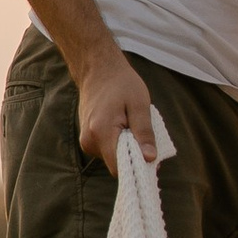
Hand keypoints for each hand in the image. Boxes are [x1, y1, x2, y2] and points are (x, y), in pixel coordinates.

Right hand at [74, 38, 158, 172]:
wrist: (98, 69)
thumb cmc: (121, 83)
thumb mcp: (139, 105)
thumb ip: (144, 133)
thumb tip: (150, 158)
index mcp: (101, 133)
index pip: (119, 168)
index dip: (137, 167)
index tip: (151, 158)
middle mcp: (89, 141)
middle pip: (117, 165)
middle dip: (134, 157)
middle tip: (146, 138)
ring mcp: (86, 141)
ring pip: (112, 158)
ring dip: (126, 149)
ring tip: (133, 127)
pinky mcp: (88, 139)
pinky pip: (108, 150)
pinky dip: (119, 144)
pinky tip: (124, 128)